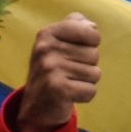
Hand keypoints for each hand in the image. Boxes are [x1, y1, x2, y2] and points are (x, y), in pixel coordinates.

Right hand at [16, 13, 100, 131]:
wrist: (35, 106)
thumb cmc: (53, 70)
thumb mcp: (57, 44)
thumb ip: (74, 27)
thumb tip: (92, 25)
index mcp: (47, 33)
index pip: (91, 32)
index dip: (91, 44)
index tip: (75, 52)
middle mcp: (46, 48)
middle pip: (94, 54)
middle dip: (87, 66)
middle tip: (68, 72)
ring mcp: (50, 68)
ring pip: (95, 73)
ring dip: (86, 81)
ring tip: (68, 82)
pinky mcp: (58, 89)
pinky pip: (91, 90)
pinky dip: (84, 95)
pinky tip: (69, 95)